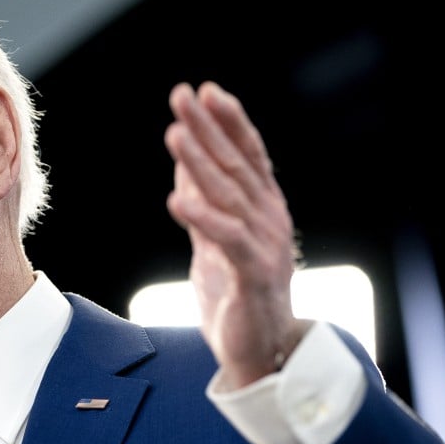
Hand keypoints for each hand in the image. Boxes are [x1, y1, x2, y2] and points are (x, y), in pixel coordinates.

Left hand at [164, 82, 310, 390]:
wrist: (258, 353)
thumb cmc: (238, 296)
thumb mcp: (215, 241)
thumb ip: (205, 205)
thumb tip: (185, 168)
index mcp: (264, 209)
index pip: (249, 155)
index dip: (228, 122)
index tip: (205, 90)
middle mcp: (270, 220)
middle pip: (236, 165)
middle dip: (209, 128)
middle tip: (183, 95)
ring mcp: (265, 246)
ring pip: (229, 195)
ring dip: (200, 162)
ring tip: (174, 133)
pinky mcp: (254, 275)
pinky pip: (227, 240)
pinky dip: (202, 218)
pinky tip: (177, 199)